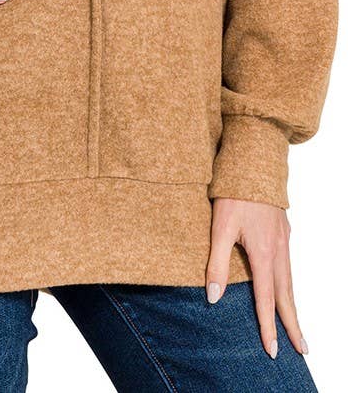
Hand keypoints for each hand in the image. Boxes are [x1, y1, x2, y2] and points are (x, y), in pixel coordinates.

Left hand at [206, 197, 308, 358]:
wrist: (254, 163)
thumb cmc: (234, 194)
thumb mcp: (219, 227)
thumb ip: (216, 263)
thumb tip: (213, 297)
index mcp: (263, 253)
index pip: (266, 299)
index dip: (268, 326)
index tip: (273, 350)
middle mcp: (278, 250)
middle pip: (286, 296)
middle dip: (292, 324)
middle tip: (301, 350)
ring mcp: (284, 241)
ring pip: (290, 281)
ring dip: (292, 307)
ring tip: (296, 328)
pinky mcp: (283, 232)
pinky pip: (288, 266)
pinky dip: (289, 286)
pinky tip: (285, 289)